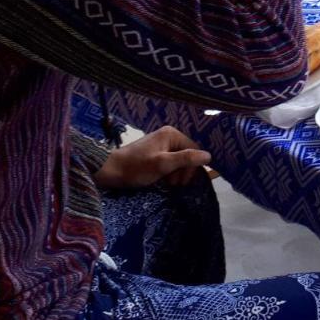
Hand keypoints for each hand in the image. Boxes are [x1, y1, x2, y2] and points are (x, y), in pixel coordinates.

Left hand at [94, 126, 211, 189]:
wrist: (110, 171)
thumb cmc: (136, 167)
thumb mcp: (163, 164)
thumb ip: (186, 159)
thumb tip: (209, 156)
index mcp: (172, 134)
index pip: (194, 150)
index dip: (192, 167)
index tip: (181, 182)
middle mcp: (168, 136)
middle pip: (187, 155)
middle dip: (183, 171)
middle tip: (173, 185)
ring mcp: (161, 144)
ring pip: (179, 160)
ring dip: (176, 174)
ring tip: (167, 184)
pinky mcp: (155, 153)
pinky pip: (170, 162)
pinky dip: (169, 172)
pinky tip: (162, 180)